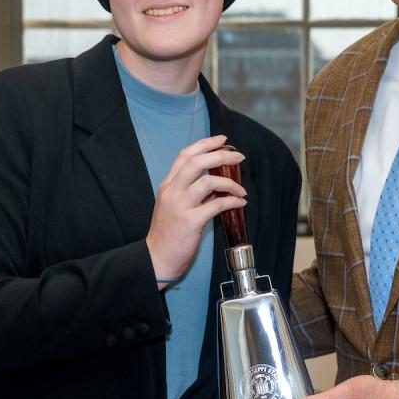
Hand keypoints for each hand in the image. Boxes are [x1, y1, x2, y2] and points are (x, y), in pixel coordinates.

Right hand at [146, 135, 244, 288]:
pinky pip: (216, 205)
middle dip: (221, 155)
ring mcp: (180, 206)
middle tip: (239, 157)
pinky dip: (232, 202)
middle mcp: (171, 191)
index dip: (205, 144)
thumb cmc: (167, 234)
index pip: (184, 155)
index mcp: (167, 185)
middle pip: (197, 162)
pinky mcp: (191, 222)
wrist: (157, 258)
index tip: (222, 140)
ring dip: (230, 182)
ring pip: (208, 181)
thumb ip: (190, 191)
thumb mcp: (173, 206)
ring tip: (241, 190)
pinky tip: (240, 203)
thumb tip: (216, 182)